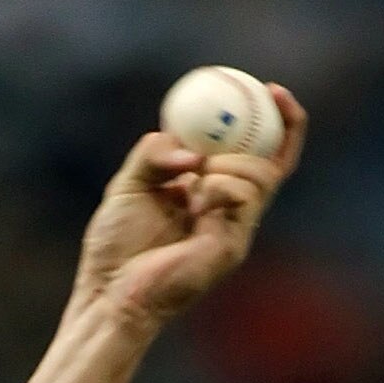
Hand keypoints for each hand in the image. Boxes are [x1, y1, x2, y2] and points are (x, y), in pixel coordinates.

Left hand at [70, 88, 306, 332]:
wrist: (107, 294)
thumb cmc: (115, 246)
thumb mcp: (129, 183)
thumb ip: (155, 152)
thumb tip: (192, 150)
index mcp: (212, 195)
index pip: (259, 157)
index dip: (276, 122)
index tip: (269, 88)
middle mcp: (230, 215)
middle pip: (272, 164)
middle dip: (260, 134)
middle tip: (231, 126)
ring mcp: (234, 233)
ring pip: (259, 177)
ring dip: (229, 164)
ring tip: (195, 180)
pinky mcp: (230, 248)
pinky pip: (241, 197)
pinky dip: (219, 185)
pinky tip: (194, 201)